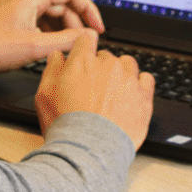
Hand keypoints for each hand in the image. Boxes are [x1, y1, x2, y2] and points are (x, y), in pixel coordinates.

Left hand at [0, 0, 105, 80]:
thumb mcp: (35, 47)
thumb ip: (67, 40)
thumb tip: (89, 37)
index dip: (89, 9)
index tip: (97, 28)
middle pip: (62, 3)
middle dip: (77, 22)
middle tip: (84, 43)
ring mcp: (17, 6)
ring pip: (51, 13)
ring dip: (63, 29)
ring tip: (69, 48)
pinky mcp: (12, 18)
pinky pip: (38, 20)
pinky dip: (50, 32)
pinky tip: (52, 48)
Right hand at [34, 32, 154, 149]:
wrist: (89, 151)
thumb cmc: (66, 125)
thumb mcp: (44, 94)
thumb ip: (52, 69)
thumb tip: (57, 56)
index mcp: (83, 62)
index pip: (85, 41)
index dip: (83, 50)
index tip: (84, 58)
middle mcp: (108, 66)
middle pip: (106, 56)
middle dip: (100, 68)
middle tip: (94, 89)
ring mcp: (128, 80)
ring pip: (128, 64)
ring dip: (121, 73)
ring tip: (114, 93)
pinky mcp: (144, 96)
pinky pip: (147, 79)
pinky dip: (140, 84)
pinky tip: (131, 95)